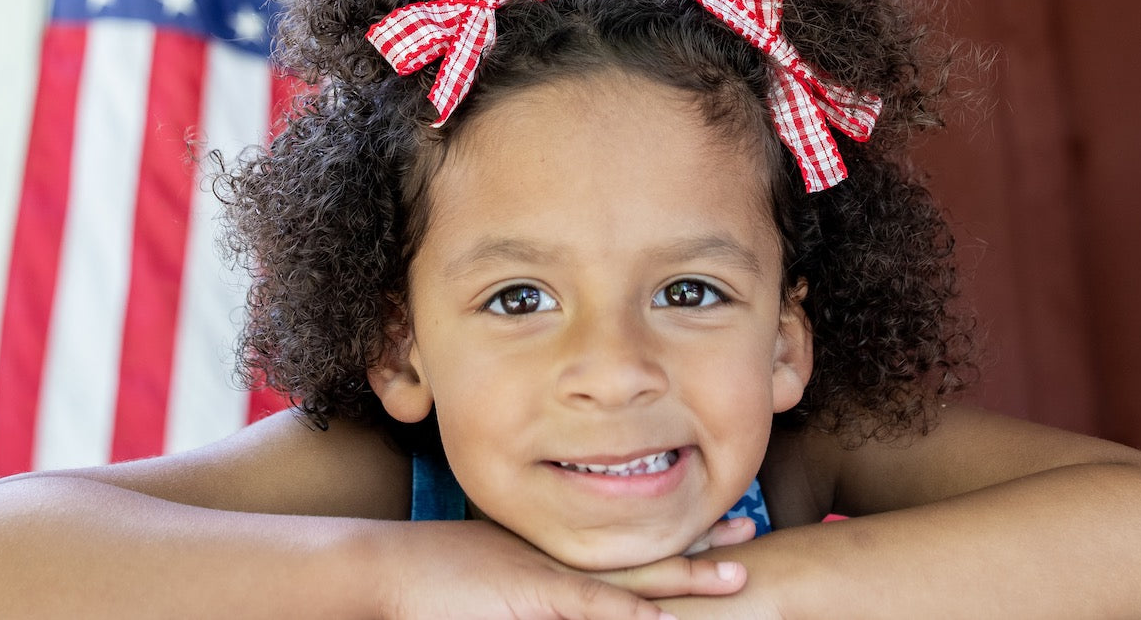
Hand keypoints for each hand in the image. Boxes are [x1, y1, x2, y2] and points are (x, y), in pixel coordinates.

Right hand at [372, 519, 746, 618]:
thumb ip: (539, 586)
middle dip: (700, 546)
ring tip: (737, 573)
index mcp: (561, 553)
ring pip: (633, 578)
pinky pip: (589, 608)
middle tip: (749, 532)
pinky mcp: (533, 596)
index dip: (680, 539)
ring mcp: (553, 576)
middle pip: (645, 553)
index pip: (632, 546)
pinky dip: (626, 614)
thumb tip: (562, 595)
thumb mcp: (499, 574)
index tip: (721, 529)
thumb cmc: (438, 577)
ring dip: (686, 577)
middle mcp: (566, 558)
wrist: (392, 569)